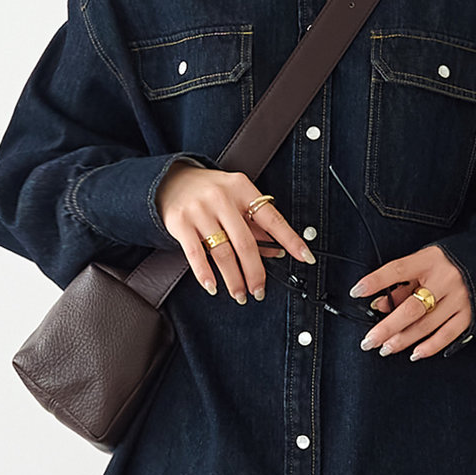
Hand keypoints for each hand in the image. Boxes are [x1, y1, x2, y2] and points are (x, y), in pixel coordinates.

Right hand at [155, 163, 314, 303]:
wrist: (170, 180)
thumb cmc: (210, 192)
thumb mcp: (236, 199)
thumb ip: (255, 224)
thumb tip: (278, 251)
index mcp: (241, 188)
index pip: (272, 218)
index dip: (290, 240)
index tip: (305, 257)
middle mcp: (221, 197)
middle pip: (246, 243)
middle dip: (255, 272)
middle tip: (259, 291)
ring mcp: (199, 210)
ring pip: (223, 252)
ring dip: (233, 279)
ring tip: (240, 294)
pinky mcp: (180, 222)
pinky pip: (195, 255)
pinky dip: (205, 274)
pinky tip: (213, 286)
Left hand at [348, 246, 471, 359]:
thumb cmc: (456, 261)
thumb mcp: (429, 261)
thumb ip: (405, 281)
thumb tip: (380, 303)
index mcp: (432, 259)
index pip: (397, 269)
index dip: (375, 280)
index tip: (356, 291)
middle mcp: (446, 280)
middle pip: (411, 308)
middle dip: (387, 327)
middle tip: (369, 340)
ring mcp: (460, 299)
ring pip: (426, 325)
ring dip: (403, 340)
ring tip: (385, 348)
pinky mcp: (471, 315)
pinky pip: (447, 335)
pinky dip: (429, 347)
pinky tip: (414, 353)